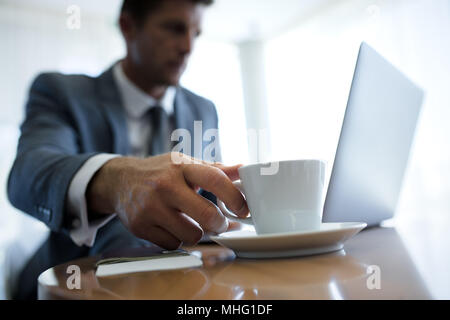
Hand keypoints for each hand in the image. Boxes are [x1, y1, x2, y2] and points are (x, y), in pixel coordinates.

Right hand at [86, 153, 248, 249]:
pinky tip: (172, 226)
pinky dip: (177, 239)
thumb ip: (216, 169)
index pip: (215, 179)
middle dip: (221, 224)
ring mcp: (151, 207)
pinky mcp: (140, 226)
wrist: (120, 181)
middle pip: (206, 215)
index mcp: (181, 166)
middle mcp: (165, 185)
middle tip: (221, 222)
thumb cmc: (160, 172)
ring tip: (192, 222)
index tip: (242, 209)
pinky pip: (173, 244)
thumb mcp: (185, 164)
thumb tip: (244, 169)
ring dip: (197, 233)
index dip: (235, 197)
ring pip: (191, 235)